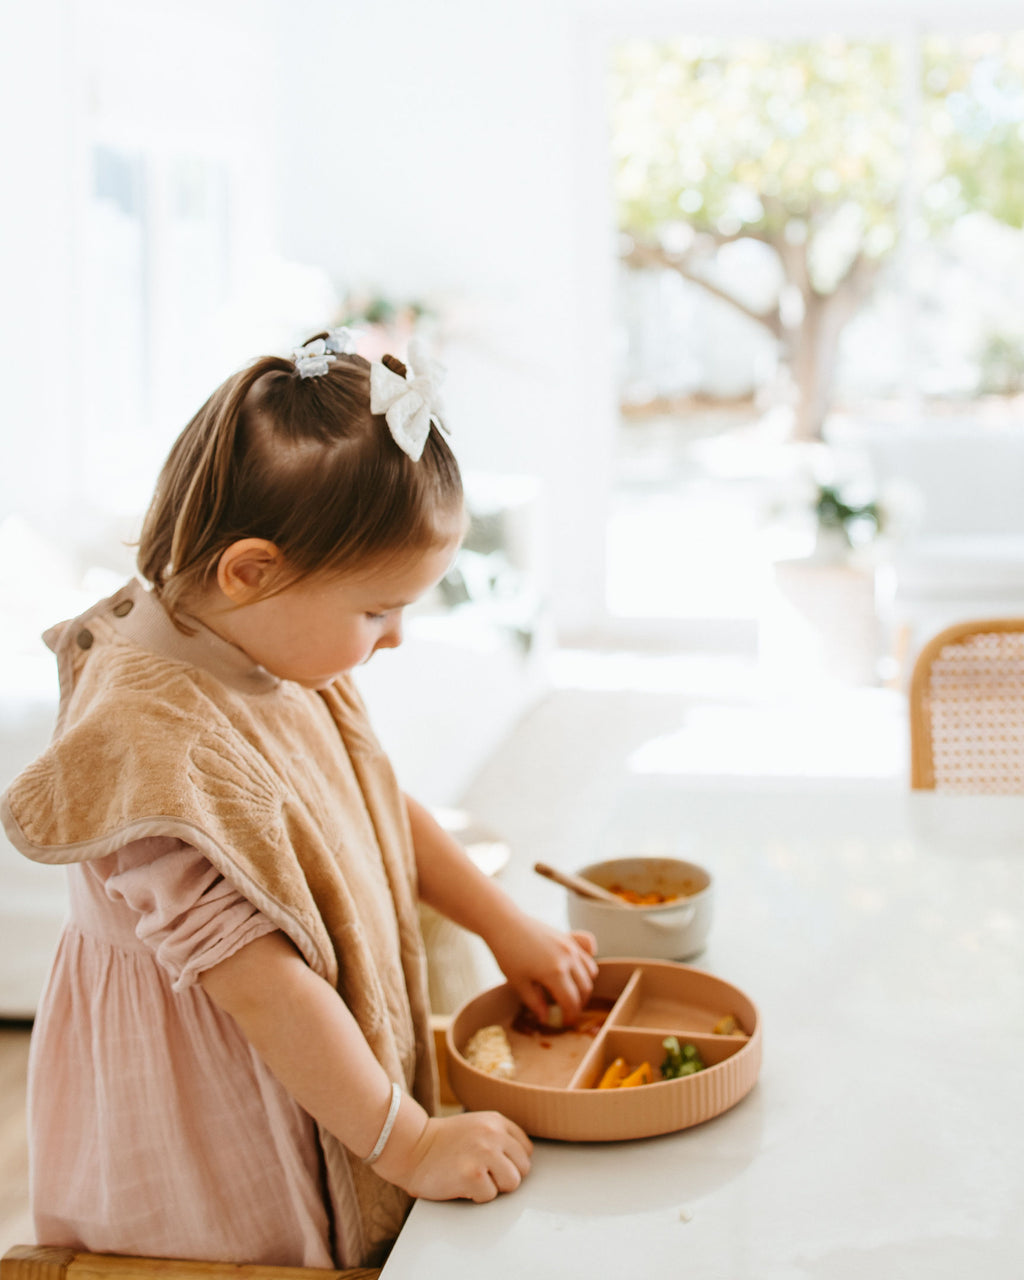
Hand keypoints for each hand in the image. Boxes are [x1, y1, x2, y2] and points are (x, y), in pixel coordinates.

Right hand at [376, 1107, 532, 1202]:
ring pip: (512, 1183)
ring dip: (493, 1188)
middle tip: (482, 1174)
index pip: (525, 1150)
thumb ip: (499, 1137)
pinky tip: (460, 1184)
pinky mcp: (473, 1176)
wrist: (412, 1148)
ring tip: (473, 1178)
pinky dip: (475, 1197)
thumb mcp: (476, 1126)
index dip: (511, 1163)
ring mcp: (484, 1154)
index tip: (494, 1165)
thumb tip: (522, 1161)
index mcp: (496, 1121)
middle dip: (504, 1177)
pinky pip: (490, 1197)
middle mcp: (493, 1134)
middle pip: (523, 1168)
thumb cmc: (442, 1142)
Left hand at [489, 915, 598, 1023]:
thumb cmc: (507, 953)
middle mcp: (569, 959)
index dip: (570, 1016)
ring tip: (572, 993)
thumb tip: (546, 1019)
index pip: (572, 1002)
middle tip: (568, 1011)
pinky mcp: (569, 937)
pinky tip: (577, 970)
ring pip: (590, 971)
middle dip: (579, 1003)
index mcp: (555, 973)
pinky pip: (588, 954)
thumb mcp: (518, 983)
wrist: (504, 924)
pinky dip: (587, 965)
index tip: (565, 1023)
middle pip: (585, 989)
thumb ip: (535, 1003)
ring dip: (584, 986)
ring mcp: (571, 946)